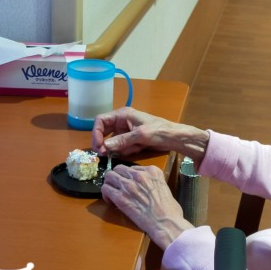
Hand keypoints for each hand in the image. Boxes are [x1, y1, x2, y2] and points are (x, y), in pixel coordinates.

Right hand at [92, 107, 209, 165]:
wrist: (174, 138)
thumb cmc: (160, 131)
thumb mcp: (140, 135)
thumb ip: (121, 141)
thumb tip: (104, 147)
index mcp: (123, 114)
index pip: (100, 120)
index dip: (96, 133)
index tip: (98, 147)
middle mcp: (122, 121)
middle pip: (104, 132)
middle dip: (104, 143)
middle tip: (104, 155)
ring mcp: (126, 131)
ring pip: (112, 141)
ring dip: (118, 148)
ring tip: (132, 149)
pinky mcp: (131, 140)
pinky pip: (121, 147)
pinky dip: (126, 151)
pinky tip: (137, 149)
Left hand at [101, 165, 193, 249]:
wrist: (165, 222)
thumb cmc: (170, 210)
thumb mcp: (165, 187)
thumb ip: (154, 182)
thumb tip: (147, 187)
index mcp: (152, 171)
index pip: (133, 168)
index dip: (129, 177)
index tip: (130, 184)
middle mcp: (139, 174)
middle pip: (119, 169)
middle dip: (117, 177)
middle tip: (118, 187)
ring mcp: (128, 185)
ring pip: (109, 176)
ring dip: (110, 184)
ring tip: (113, 193)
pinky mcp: (120, 197)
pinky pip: (106, 189)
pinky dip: (106, 195)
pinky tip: (112, 202)